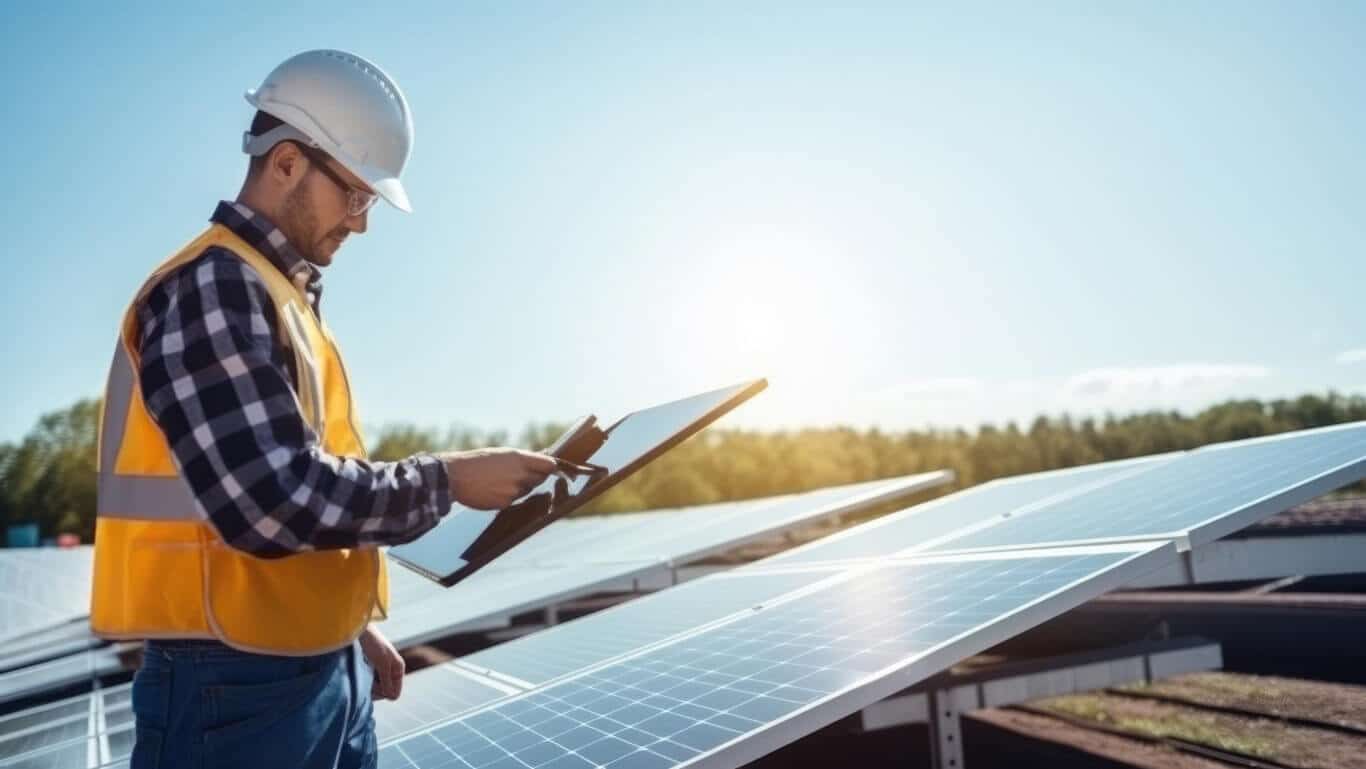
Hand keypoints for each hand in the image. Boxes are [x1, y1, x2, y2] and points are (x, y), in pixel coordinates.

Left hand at [359, 624, 403, 700]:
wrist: (359, 630)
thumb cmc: (372, 643)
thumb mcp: (382, 663)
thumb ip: (387, 680)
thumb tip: (392, 697)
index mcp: (398, 668)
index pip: (394, 693)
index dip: (383, 693)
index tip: (372, 686)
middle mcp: (391, 671)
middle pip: (385, 692)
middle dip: (375, 690)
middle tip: (364, 680)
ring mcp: (381, 670)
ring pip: (377, 689)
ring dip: (368, 686)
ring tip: (360, 676)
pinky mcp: (371, 668)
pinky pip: (370, 682)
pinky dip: (365, 682)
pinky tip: (359, 675)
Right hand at [438, 448, 557, 509]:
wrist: (455, 476)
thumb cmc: (477, 462)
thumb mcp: (502, 454)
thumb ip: (523, 458)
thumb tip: (545, 457)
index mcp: (519, 458)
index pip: (549, 465)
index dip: (551, 467)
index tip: (552, 468)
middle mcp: (520, 474)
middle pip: (539, 478)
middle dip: (533, 477)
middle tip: (517, 473)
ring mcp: (513, 490)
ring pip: (526, 490)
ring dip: (518, 487)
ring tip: (499, 480)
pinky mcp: (505, 503)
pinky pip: (513, 501)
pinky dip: (506, 497)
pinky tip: (492, 489)